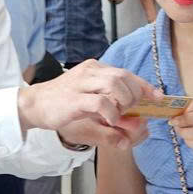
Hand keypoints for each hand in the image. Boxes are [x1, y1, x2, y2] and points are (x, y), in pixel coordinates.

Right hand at [19, 61, 159, 146]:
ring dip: (124, 101)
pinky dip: (111, 112)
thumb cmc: (64, 103)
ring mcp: (82, 83)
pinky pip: (100, 101)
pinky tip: (110, 120)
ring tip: (120, 114)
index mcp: (95, 69)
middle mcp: (90, 71)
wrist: (34, 105)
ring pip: (115, 83)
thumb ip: (113, 109)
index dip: (145, 85)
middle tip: (133, 110)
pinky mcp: (74, 99)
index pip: (126, 73)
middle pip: (124, 76)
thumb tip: (136, 124)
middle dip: (135, 94)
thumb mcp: (92, 104)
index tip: (159, 97)